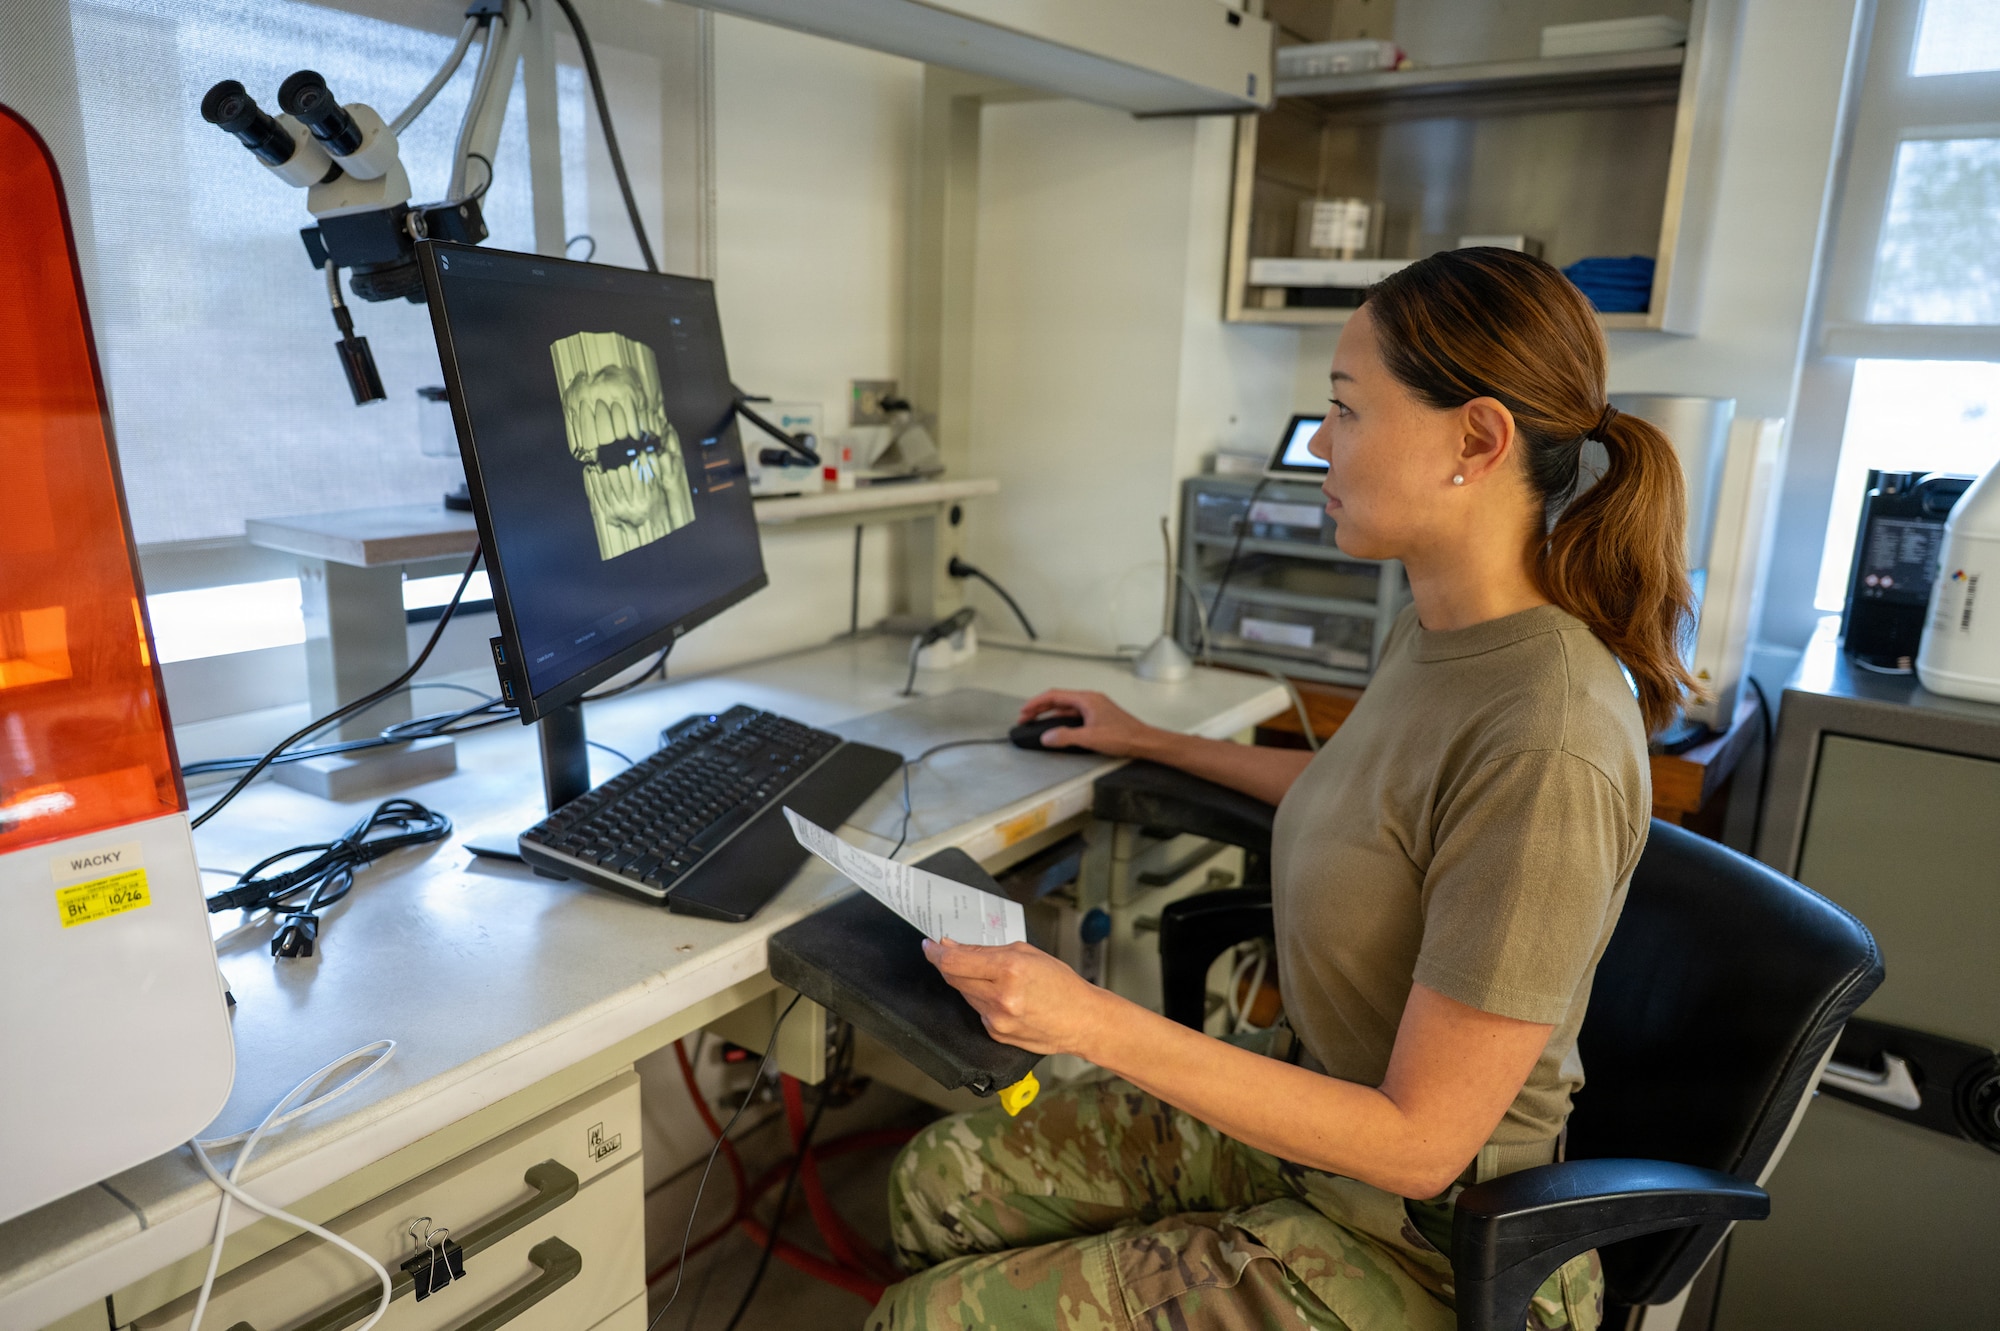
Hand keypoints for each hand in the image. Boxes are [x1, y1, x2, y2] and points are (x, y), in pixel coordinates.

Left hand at [923, 938, 1106, 1055]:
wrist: (1082, 1020)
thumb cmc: (1061, 984)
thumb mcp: (1028, 954)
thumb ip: (987, 951)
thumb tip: (954, 948)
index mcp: (1009, 970)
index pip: (955, 962)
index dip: (936, 952)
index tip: (929, 946)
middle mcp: (1000, 998)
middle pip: (954, 978)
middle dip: (948, 963)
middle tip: (946, 952)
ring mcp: (996, 1019)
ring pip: (965, 993)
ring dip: (968, 981)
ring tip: (990, 975)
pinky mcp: (995, 1033)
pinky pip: (978, 1010)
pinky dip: (982, 998)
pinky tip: (1001, 996)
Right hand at [1015, 689, 1163, 757]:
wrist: (1144, 742)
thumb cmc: (1123, 737)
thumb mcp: (1090, 738)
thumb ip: (1065, 737)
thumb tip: (1046, 737)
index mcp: (1087, 699)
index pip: (1055, 696)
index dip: (1036, 703)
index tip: (1024, 711)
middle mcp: (1090, 700)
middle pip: (1059, 700)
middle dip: (1040, 708)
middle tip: (1025, 718)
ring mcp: (1095, 708)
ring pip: (1066, 708)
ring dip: (1050, 715)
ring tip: (1036, 723)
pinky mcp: (1098, 717)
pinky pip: (1074, 715)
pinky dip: (1061, 720)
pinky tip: (1057, 729)